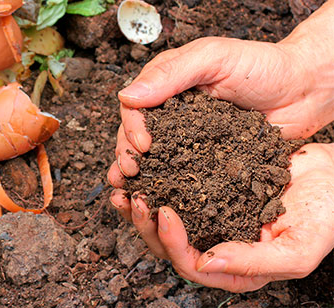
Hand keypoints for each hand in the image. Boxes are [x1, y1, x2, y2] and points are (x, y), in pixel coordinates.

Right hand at [108, 34, 333, 185]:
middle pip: (137, 135)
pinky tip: (159, 200)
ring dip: (140, 174)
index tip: (142, 144)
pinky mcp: (208, 158)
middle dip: (128, 154)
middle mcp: (173, 111)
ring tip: (132, 192)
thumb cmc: (263, 65)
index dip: (131, 126)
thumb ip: (171, 74)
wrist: (307, 89)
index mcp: (167, 84)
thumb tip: (127, 96)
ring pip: (155, 157)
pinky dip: (168, 186)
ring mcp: (189, 137)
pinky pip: (184, 173)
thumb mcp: (214, 58)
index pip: (134, 106)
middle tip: (131, 172)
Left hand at [110, 143, 333, 291]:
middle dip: (146, 224)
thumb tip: (206, 262)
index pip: (192, 265)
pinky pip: (172, 189)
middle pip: (169, 246)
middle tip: (135, 197)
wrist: (333, 174)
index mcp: (236, 268)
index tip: (164, 211)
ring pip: (164, 220)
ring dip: (141, 206)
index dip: (172, 243)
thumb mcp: (299, 247)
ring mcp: (210, 217)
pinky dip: (154, 181)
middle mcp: (217, 244)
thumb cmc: (325, 214)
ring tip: (125, 186)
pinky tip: (141, 169)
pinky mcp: (206, 190)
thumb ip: (255, 262)